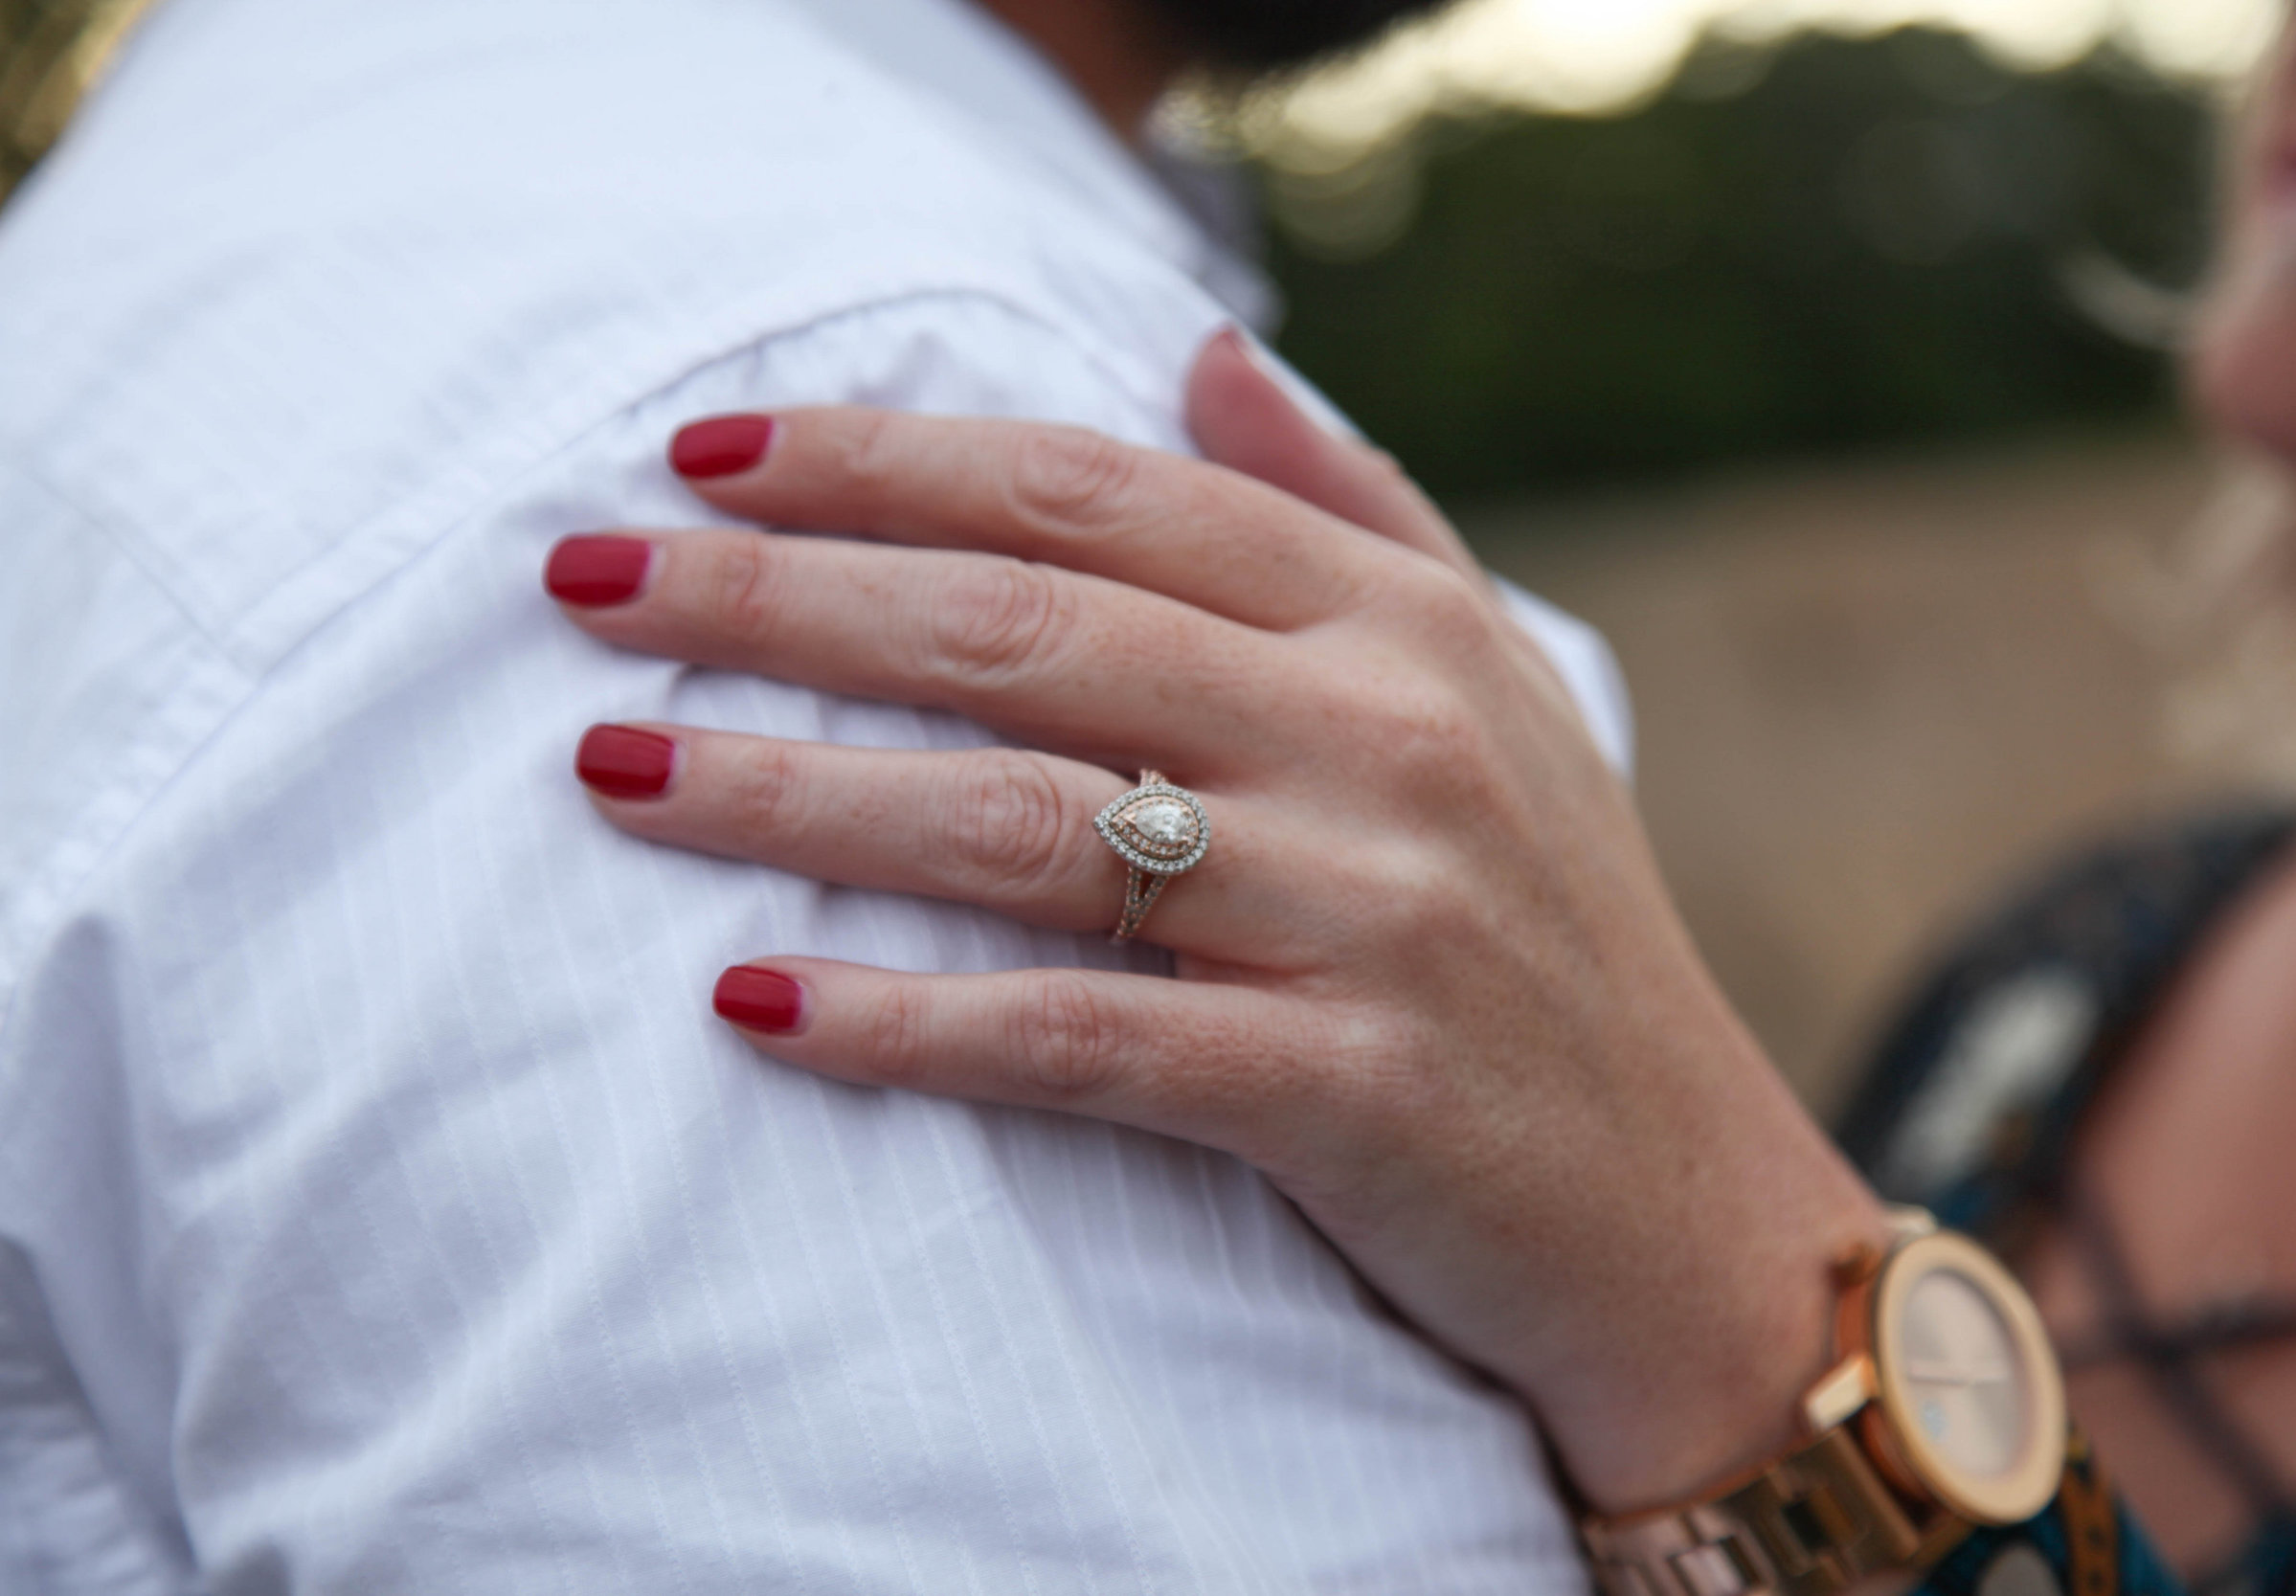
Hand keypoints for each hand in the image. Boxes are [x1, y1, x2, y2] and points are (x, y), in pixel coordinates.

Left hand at [544, 329, 1886, 1511]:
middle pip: (1026, 632)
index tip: (706, 448)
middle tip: (587, 580)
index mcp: (1397, 624)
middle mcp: (1383, 740)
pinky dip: (909, 1021)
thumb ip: (1348, 506)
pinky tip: (755, 1001)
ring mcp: (1369, 913)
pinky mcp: (1345, 1090)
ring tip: (619, 769)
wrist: (1685, 1212)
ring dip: (798, 792)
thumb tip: (1199, 345)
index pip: (1098, 498)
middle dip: (780, 596)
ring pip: (1026, 822)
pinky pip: (1081, 1037)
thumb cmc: (1554, 929)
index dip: (888, 460)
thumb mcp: (1489, 679)